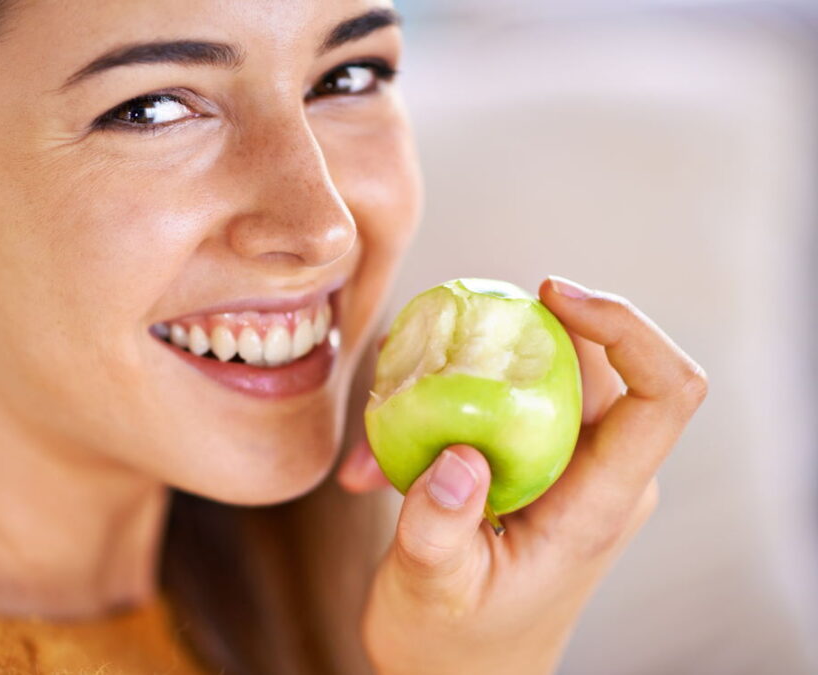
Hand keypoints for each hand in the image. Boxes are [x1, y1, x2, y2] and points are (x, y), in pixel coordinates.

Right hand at [338, 276, 707, 674]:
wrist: (459, 673)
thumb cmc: (453, 646)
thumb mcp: (433, 591)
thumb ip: (439, 528)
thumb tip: (456, 456)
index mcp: (599, 503)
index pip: (663, 391)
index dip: (625, 324)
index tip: (548, 293)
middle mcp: (598, 473)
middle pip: (594, 358)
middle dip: (514, 333)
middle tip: (426, 353)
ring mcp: (567, 466)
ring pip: (544, 371)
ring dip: (466, 371)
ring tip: (386, 434)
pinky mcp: (534, 463)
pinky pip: (506, 398)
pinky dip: (444, 403)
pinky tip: (382, 459)